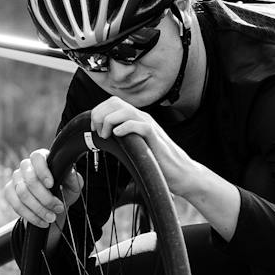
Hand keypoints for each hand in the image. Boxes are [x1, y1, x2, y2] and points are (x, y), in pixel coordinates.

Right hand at [3, 148, 82, 230]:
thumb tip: (69, 172)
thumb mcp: (73, 186)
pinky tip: (42, 221)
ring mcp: (16, 179)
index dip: (42, 171)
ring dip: (39, 209)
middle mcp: (26, 166)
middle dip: (45, 198)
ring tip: (51, 217)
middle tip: (58, 208)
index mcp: (41, 159)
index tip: (51, 184)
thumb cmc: (63, 191)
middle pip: (30, 179)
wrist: (53, 207)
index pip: (37, 158)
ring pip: (22, 194)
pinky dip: (30, 216)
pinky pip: (16, 205)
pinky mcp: (9, 192)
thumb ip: (73, 179)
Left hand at [86, 96, 241, 239]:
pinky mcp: (156, 138)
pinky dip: (125, 128)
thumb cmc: (158, 162)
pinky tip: (118, 136)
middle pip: (114, 102)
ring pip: (125, 110)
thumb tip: (103, 139)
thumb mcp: (135, 147)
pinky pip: (139, 125)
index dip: (98, 112)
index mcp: (136, 119)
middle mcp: (142, 118)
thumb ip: (123, 140)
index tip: (94, 129)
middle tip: (98, 132)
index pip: (112, 102)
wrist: (181, 173)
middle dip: (100, 114)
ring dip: (109, 121)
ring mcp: (150, 126)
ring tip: (106, 136)